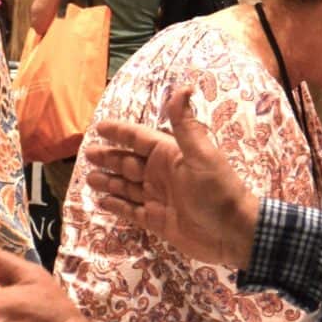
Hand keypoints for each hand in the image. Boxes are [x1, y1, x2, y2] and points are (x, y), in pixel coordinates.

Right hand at [85, 87, 258, 270]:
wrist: (233, 233)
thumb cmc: (218, 192)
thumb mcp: (201, 155)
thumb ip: (185, 125)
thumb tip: (183, 87)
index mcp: (170, 156)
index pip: (139, 139)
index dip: (120, 133)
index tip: (100, 127)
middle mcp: (162, 175)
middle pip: (128, 162)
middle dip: (109, 158)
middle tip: (88, 154)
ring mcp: (159, 198)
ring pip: (127, 186)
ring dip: (109, 181)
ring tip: (89, 177)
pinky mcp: (157, 221)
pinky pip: (132, 211)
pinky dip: (117, 206)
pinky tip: (102, 201)